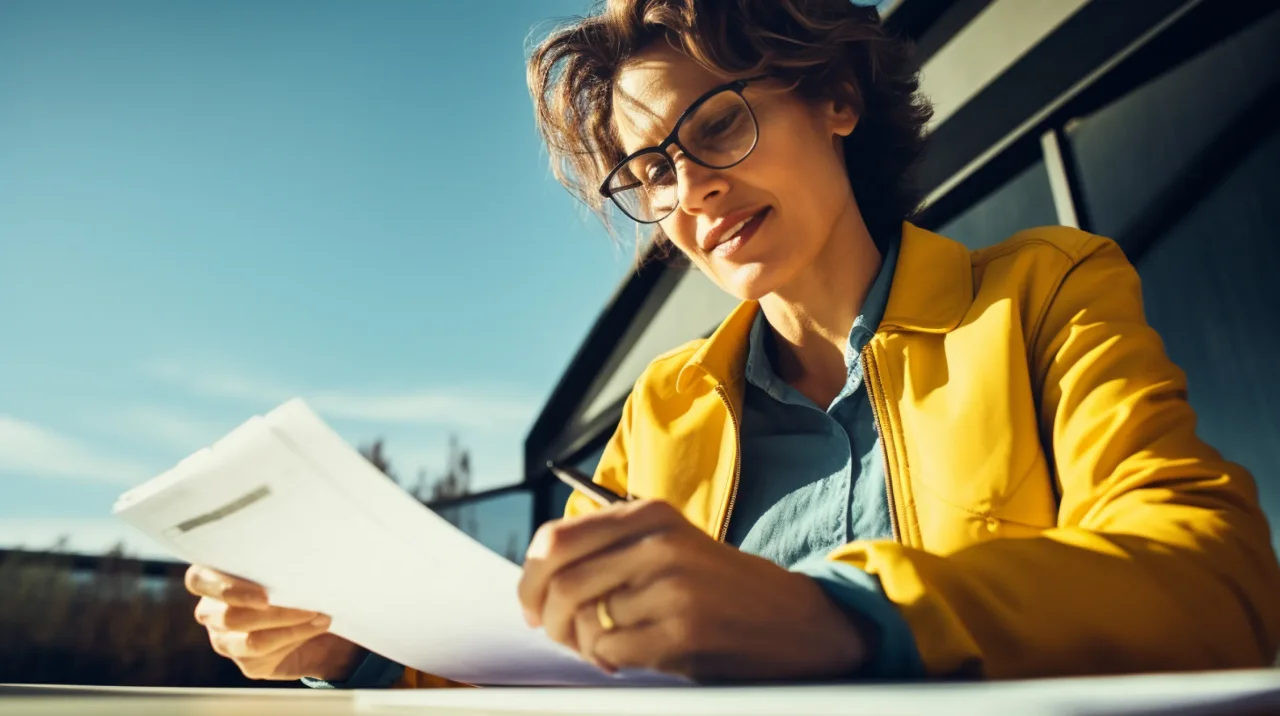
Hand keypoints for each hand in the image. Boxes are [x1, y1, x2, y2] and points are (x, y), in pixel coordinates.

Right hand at [185, 565, 364, 680]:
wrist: (319, 617)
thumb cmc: (297, 579)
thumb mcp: (287, 564)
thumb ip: (280, 559)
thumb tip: (299, 557)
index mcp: (213, 579)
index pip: (197, 581)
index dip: (225, 588)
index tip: (263, 595)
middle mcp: (212, 611)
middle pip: (229, 617)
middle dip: (275, 613)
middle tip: (308, 606)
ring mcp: (226, 640)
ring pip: (250, 640)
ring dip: (291, 626)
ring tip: (320, 615)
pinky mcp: (247, 663)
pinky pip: (266, 655)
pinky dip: (296, 638)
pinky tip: (316, 626)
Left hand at [518, 500, 868, 681]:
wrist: (790, 619)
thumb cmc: (718, 584)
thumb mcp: (668, 543)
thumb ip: (610, 546)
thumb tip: (537, 572)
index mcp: (649, 514)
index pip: (557, 538)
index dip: (530, 576)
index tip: (530, 602)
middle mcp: (659, 543)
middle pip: (562, 581)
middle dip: (545, 616)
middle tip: (551, 632)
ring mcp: (672, 587)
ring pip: (584, 618)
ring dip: (579, 642)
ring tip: (599, 645)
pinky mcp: (681, 631)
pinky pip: (610, 648)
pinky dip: (605, 659)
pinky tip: (624, 658)